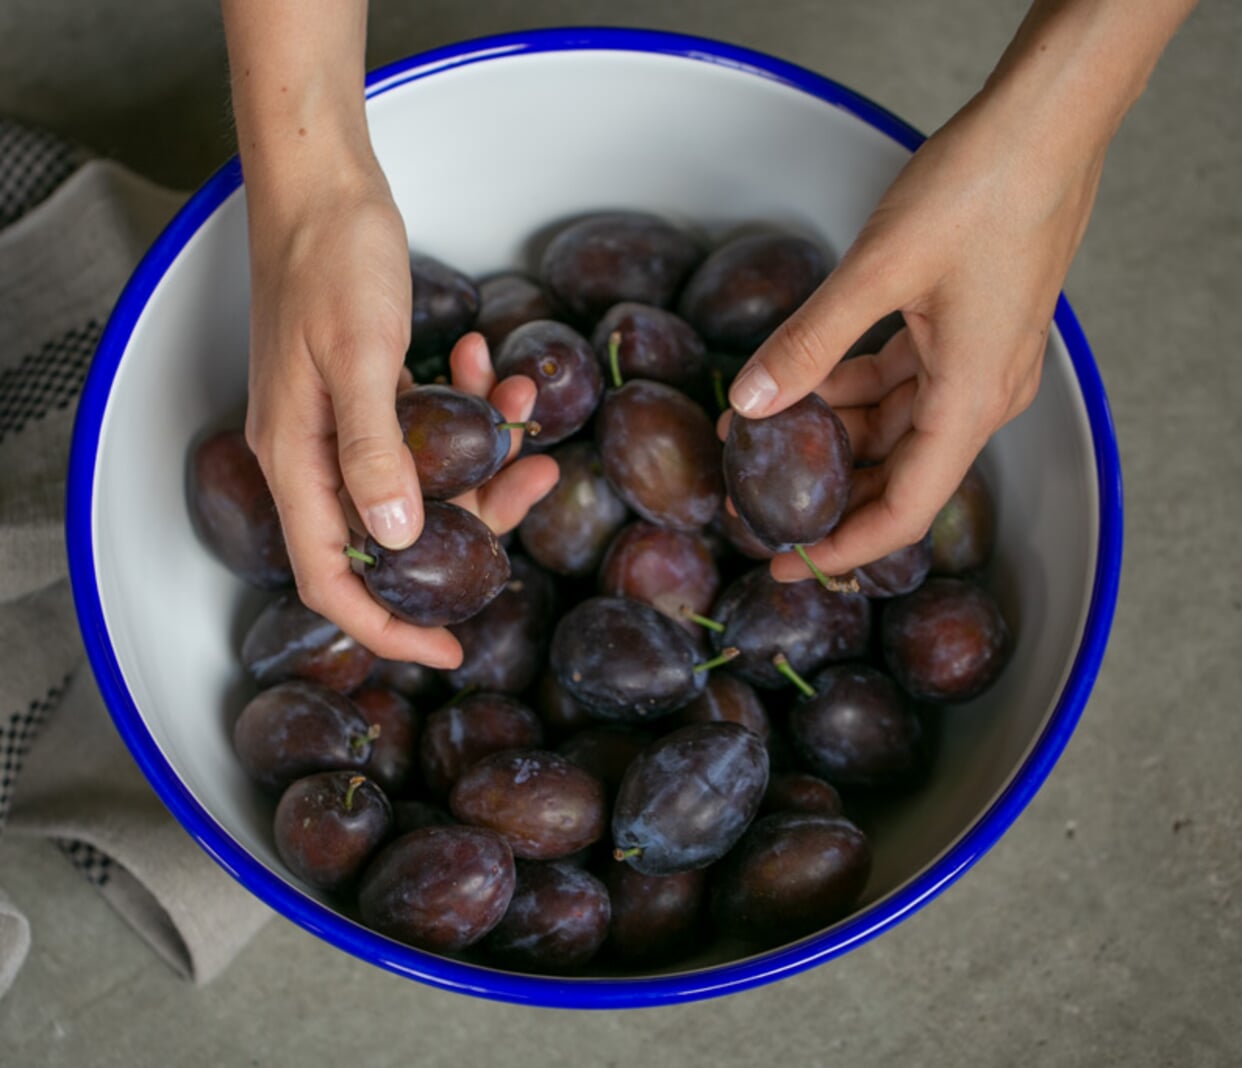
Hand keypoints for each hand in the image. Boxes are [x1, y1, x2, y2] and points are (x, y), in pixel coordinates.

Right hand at [243, 169, 556, 665]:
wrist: (323, 186)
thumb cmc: (330, 258)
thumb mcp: (357, 353)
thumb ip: (374, 450)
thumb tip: (395, 542)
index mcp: (295, 459)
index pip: (332, 578)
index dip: (387, 627)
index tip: (450, 652)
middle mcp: (315, 455)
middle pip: (395, 534)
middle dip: (473, 519)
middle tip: (537, 487)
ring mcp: (344, 426)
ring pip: (425, 480)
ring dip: (485, 453)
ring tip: (529, 405)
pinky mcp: (372, 395)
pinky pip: (429, 431)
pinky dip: (470, 410)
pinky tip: (497, 370)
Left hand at [727, 86, 1105, 583]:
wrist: (1045, 125)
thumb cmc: (982, 190)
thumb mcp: (878, 271)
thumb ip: (810, 343)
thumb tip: (751, 403)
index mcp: (972, 400)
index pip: (906, 509)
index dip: (843, 546)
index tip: (785, 562)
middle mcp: (981, 395)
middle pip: (898, 475)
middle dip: (826, 490)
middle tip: (752, 499)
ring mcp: (975, 364)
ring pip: (894, 427)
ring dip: (831, 432)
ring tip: (759, 430)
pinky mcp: (962, 333)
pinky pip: (900, 383)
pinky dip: (850, 387)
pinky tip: (802, 381)